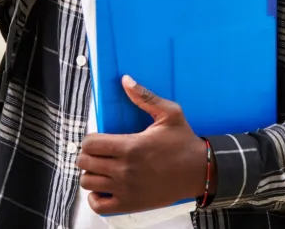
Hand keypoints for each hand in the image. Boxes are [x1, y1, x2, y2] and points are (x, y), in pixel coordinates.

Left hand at [76, 75, 215, 214]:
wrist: (199, 171)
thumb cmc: (184, 142)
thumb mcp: (170, 114)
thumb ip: (145, 97)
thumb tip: (126, 80)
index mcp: (131, 146)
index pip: (90, 144)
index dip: (90, 139)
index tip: (100, 139)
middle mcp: (125, 169)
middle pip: (85, 162)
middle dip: (88, 155)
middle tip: (100, 152)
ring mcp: (125, 189)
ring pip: (88, 182)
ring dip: (91, 173)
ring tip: (102, 167)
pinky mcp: (129, 204)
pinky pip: (98, 205)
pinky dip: (95, 196)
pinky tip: (105, 186)